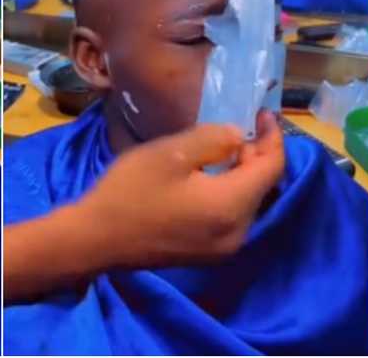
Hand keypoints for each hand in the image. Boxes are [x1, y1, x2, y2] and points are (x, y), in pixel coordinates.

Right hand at [76, 111, 284, 267]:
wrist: (94, 240)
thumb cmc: (131, 192)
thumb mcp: (170, 153)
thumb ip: (213, 139)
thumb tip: (238, 137)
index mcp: (232, 206)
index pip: (272, 167)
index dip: (272, 136)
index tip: (262, 113)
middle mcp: (238, 232)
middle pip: (262, 186)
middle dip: (255, 155)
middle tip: (237, 127)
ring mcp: (224, 248)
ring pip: (247, 202)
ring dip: (241, 174)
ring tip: (222, 148)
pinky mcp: (208, 254)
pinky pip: (231, 216)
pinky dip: (228, 192)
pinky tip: (207, 177)